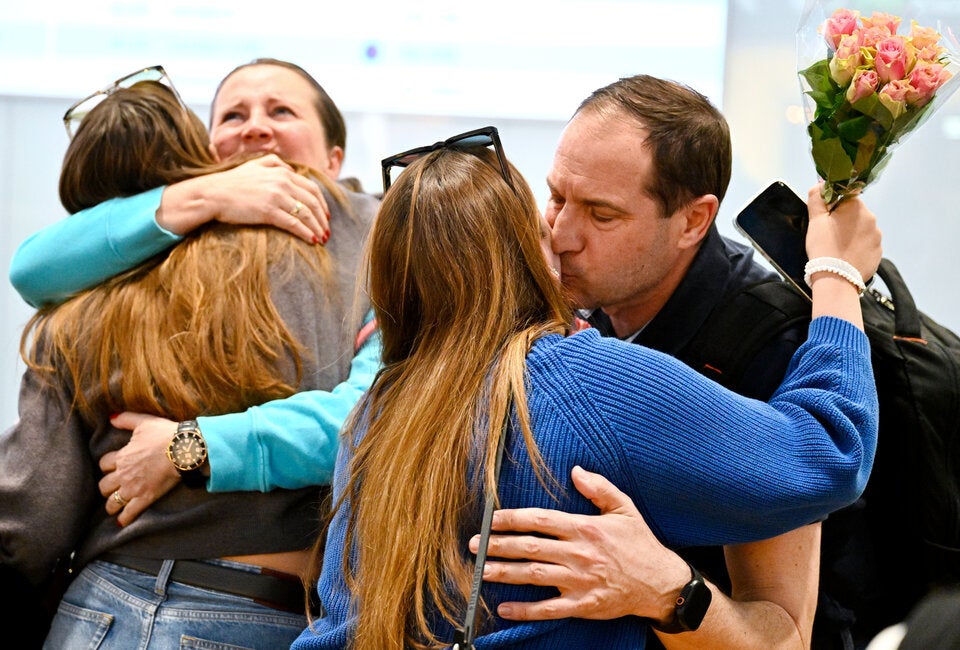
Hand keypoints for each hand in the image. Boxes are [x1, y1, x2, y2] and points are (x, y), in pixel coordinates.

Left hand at [98, 412, 180, 526]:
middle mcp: (124, 474)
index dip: (107, 465)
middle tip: (113, 488)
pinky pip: (129, 512)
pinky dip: (124, 518)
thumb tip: (110, 417)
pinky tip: (122, 521)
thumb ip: (126, 419)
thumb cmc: (165, 434)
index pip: (103, 464)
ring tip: (114, 506)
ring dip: (111, 504)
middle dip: (107, 487)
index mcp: (122, 456)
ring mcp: (134, 488)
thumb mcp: (144, 422)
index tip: (114, 466)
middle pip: (104, 485)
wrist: (184, 449)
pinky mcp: (146, 498)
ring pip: (112, 501)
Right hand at [158, 154, 330, 243]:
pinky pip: (294, 223)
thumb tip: (291, 169)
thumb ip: (274, 163)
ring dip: (317, 228)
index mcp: (282, 171)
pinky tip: (312, 240)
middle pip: (313, 202)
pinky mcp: (268, 211)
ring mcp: (276, 196)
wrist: (212, 194)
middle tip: (327, 230)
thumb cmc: (231, 182)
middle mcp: (282, 181)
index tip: (325, 215)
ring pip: (306, 214)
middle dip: (323, 218)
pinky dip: (306, 233)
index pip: (312, 188)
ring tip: (322, 239)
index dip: (322, 203)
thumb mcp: (254, 165)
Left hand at [471, 466, 688, 621]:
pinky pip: (549, 609)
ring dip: (505, 573)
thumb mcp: (624, 508)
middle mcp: (579, 554)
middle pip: (531, 547)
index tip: (491, 519)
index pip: (540, 520)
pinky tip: (504, 608)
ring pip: (534, 576)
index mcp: (585, 528)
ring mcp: (579, 581)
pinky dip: (525, 610)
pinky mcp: (583, 605)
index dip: (512, 519)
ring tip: (481, 571)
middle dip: (499, 545)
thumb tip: (575, 470)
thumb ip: (599, 488)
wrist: (660, 583)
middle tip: (475, 545)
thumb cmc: (640, 543)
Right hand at [805, 184, 882, 282]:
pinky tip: (846, 255)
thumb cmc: (823, 248)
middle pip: (854, 213)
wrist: (836, 280)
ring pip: (861, 229)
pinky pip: (866, 245)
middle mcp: (871, 218)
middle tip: (828, 235)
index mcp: (856, 207)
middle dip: (843, 220)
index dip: (833, 206)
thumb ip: (816, 198)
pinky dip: (857, 248)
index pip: (845, 196)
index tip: (825, 218)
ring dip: (851, 234)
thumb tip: (820, 184)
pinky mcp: (878, 252)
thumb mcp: (815, 220)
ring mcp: (877, 236)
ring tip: (837, 248)